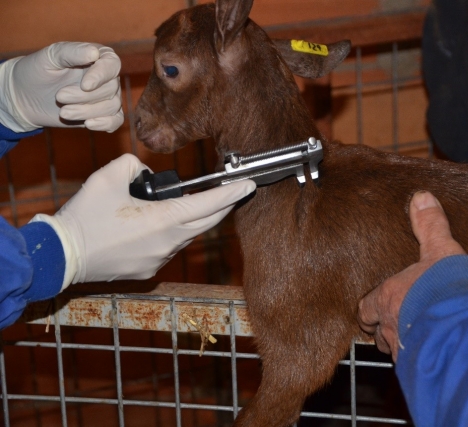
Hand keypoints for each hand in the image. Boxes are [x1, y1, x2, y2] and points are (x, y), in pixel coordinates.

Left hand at [0, 42, 123, 132]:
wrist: (26, 96)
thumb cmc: (38, 71)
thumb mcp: (50, 57)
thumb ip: (72, 52)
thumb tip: (94, 52)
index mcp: (98, 57)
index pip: (112, 64)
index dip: (101, 76)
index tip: (85, 86)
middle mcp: (107, 77)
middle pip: (110, 89)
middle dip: (85, 97)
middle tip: (59, 97)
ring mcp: (107, 96)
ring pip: (111, 106)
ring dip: (87, 111)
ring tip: (64, 112)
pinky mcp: (103, 114)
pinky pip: (116, 120)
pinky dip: (105, 123)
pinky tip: (88, 124)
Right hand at [31, 154, 255, 285]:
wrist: (62, 256)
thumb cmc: (84, 217)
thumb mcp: (108, 177)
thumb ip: (134, 165)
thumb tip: (145, 172)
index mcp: (163, 220)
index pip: (208, 205)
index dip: (232, 194)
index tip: (249, 185)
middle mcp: (169, 243)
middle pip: (207, 223)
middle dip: (224, 206)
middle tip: (236, 192)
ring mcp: (160, 259)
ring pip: (188, 235)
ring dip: (194, 219)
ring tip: (194, 203)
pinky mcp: (150, 269)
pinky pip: (171, 247)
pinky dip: (174, 233)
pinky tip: (164, 223)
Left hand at [357, 191, 465, 360]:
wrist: (466, 326)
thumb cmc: (448, 287)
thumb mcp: (442, 249)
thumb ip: (431, 225)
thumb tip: (421, 197)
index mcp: (388, 297)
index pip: (366, 308)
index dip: (369, 309)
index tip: (373, 310)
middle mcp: (390, 326)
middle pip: (378, 334)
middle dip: (386, 331)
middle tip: (398, 326)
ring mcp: (404, 350)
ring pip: (396, 352)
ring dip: (404, 347)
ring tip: (417, 343)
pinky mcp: (422, 368)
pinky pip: (416, 367)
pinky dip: (422, 362)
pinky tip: (434, 358)